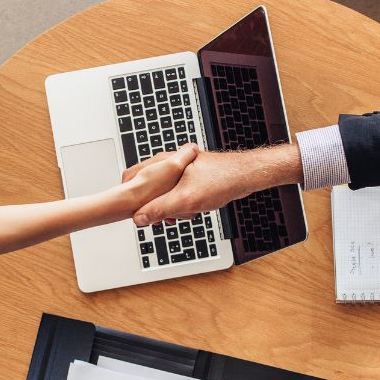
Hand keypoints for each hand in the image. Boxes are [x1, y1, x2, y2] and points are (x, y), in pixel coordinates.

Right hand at [125, 144, 300, 225]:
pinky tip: (192, 210)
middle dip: (157, 206)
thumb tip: (138, 218)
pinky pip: (177, 194)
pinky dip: (181, 204)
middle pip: (149, 190)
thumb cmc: (222, 181)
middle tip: (168, 217)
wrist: (247, 176)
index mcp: (165, 162)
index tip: (134, 213)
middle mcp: (170, 163)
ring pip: (164, 194)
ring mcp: (180, 169)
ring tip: (184, 213)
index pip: (133, 180)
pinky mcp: (190, 177)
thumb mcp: (186, 200)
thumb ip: (160, 209)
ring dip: (171, 207)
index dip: (132, 199)